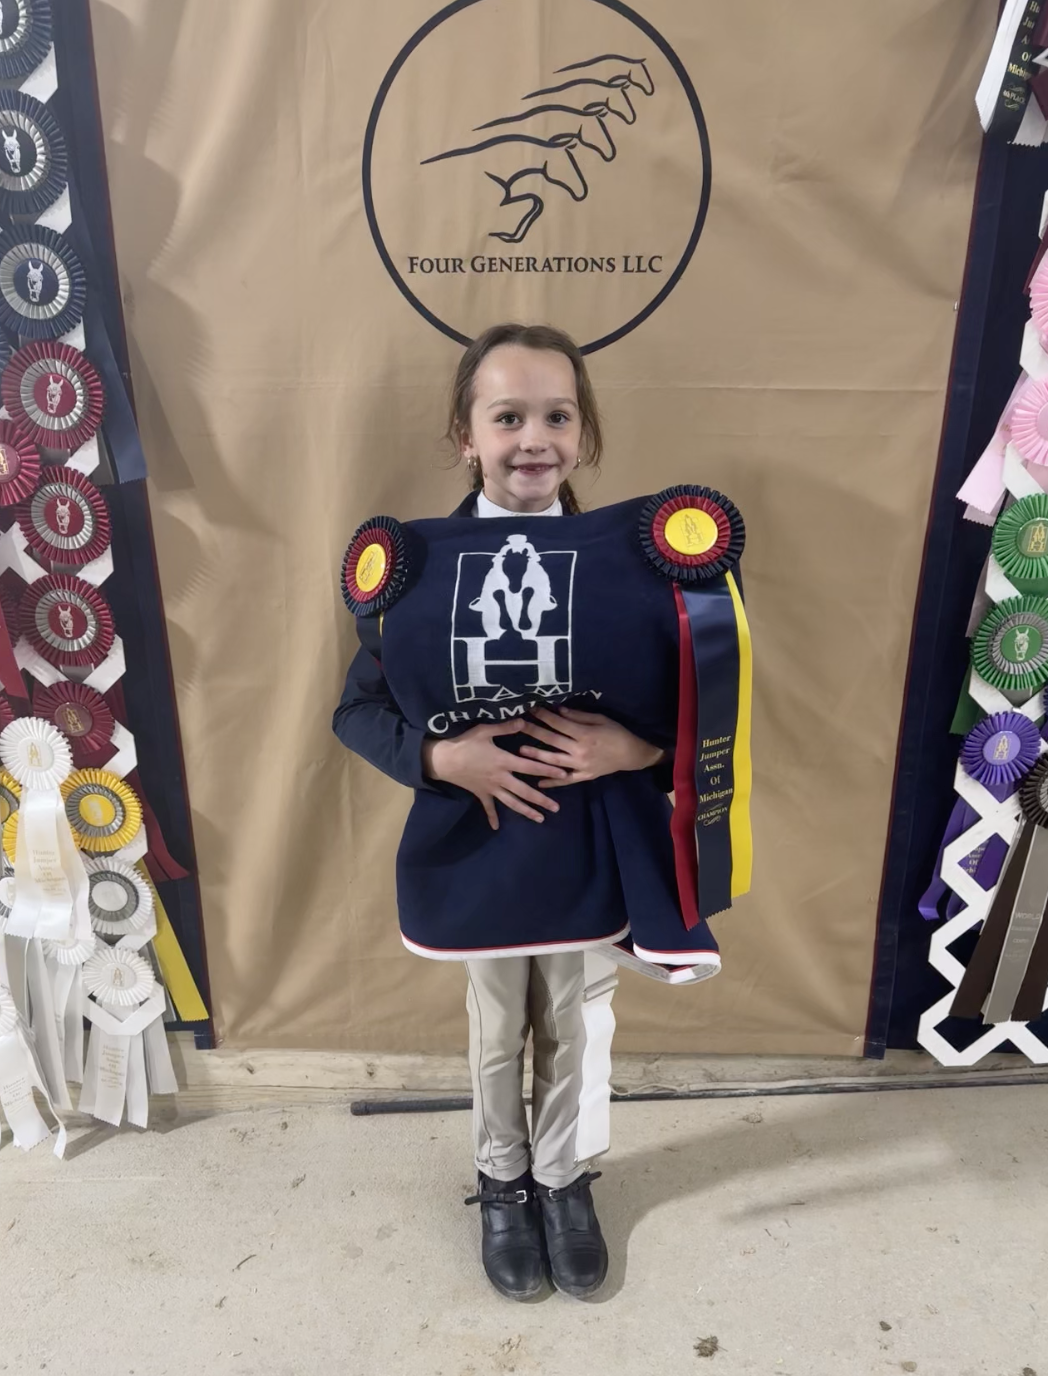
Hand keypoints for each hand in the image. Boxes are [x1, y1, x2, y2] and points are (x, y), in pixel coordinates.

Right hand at [422, 721, 568, 829]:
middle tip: (557, 808)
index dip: (548, 769)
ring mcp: (491, 788)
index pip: (531, 767)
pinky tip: (496, 827)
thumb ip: (505, 727)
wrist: (442, 760)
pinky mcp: (480, 793)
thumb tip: (524, 720)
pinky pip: (487, 807)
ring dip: (526, 811)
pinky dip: (492, 817)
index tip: (564, 774)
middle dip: (541, 800)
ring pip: (511, 802)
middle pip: (525, 791)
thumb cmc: (464, 743)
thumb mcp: (484, 731)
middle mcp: (501, 778)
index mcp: (504, 761)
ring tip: (540, 819)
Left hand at [517, 706, 663, 787]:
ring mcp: (581, 766)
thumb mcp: (601, 719)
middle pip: (552, 740)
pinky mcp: (584, 776)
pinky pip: (566, 780)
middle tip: (519, 725)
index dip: (545, 716)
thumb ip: (579, 716)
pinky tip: (539, 782)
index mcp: (584, 734)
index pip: (559, 723)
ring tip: (521, 751)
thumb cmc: (617, 732)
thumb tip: (558, 710)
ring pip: (555, 761)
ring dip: (537, 756)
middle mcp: (580, 751)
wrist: (632, 754)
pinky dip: (553, 782)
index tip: (532, 709)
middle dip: (535, 731)